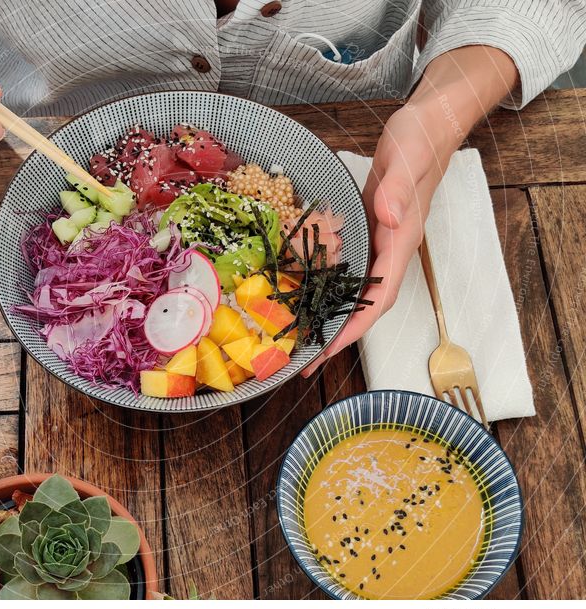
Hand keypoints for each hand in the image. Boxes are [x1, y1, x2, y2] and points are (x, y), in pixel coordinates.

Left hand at [300, 99, 457, 376]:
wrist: (429, 126)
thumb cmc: (420, 142)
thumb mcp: (407, 161)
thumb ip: (398, 192)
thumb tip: (391, 220)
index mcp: (402, 241)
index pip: (381, 297)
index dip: (355, 326)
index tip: (330, 349)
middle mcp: (391, 249)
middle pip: (367, 305)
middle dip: (338, 335)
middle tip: (306, 360)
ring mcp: (380, 243)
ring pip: (357, 292)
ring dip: (332, 317)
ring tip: (303, 340)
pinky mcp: (368, 232)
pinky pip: (349, 271)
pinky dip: (330, 289)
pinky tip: (309, 297)